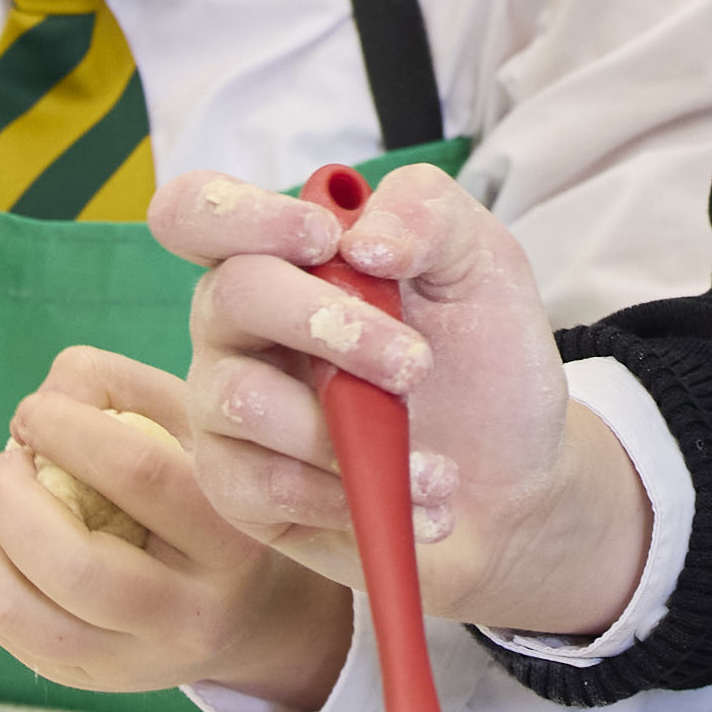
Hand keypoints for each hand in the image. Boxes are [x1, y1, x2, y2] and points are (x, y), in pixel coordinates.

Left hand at [0, 344, 353, 703]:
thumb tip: (43, 403)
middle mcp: (190, 615)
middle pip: (75, 567)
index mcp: (231, 538)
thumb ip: (119, 387)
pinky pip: (11, 637)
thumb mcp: (189, 426)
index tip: (34, 409)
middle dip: (12, 500)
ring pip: (29, 618)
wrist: (246, 608)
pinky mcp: (94, 682)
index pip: (141, 476)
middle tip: (6, 460)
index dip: (69, 430)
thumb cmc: (205, 492)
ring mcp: (138, 663)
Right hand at [144, 161, 651, 642]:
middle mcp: (238, 325)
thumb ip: (428, 214)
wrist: (512, 478)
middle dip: (332, 325)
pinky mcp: (241, 489)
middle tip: (415, 364)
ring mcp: (229, 408)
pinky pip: (267, 485)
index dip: (244, 214)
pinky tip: (413, 500)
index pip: (199, 210)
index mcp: (280, 254)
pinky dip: (350, 494)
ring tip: (436, 461)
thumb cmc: (480, 361)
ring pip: (244, 398)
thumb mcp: (481, 264)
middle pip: (231, 294)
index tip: (325, 241)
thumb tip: (361, 240)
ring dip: (349, 429)